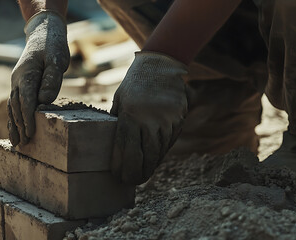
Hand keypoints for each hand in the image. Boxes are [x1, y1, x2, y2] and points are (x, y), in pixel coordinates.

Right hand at [8, 11, 69, 145]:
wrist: (43, 33)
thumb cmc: (53, 46)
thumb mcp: (57, 60)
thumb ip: (51, 80)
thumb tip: (43, 101)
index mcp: (26, 74)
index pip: (26, 100)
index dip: (28, 117)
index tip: (30, 133)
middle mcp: (17, 80)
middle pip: (16, 106)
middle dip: (20, 125)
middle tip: (24, 144)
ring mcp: (16, 83)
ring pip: (12, 107)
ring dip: (14, 124)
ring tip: (16, 143)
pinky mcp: (20, 85)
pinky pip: (15, 103)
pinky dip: (14, 117)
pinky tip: (16, 129)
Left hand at [110, 51, 187, 184]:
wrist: (160, 65)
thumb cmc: (134, 84)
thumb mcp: (120, 101)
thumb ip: (119, 123)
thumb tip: (116, 147)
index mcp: (130, 115)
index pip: (125, 150)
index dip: (121, 167)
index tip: (118, 176)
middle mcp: (150, 120)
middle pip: (144, 156)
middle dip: (137, 173)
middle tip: (131, 181)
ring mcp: (167, 120)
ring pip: (159, 152)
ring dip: (150, 166)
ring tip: (142, 174)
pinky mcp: (179, 119)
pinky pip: (169, 142)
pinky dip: (161, 153)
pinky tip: (154, 159)